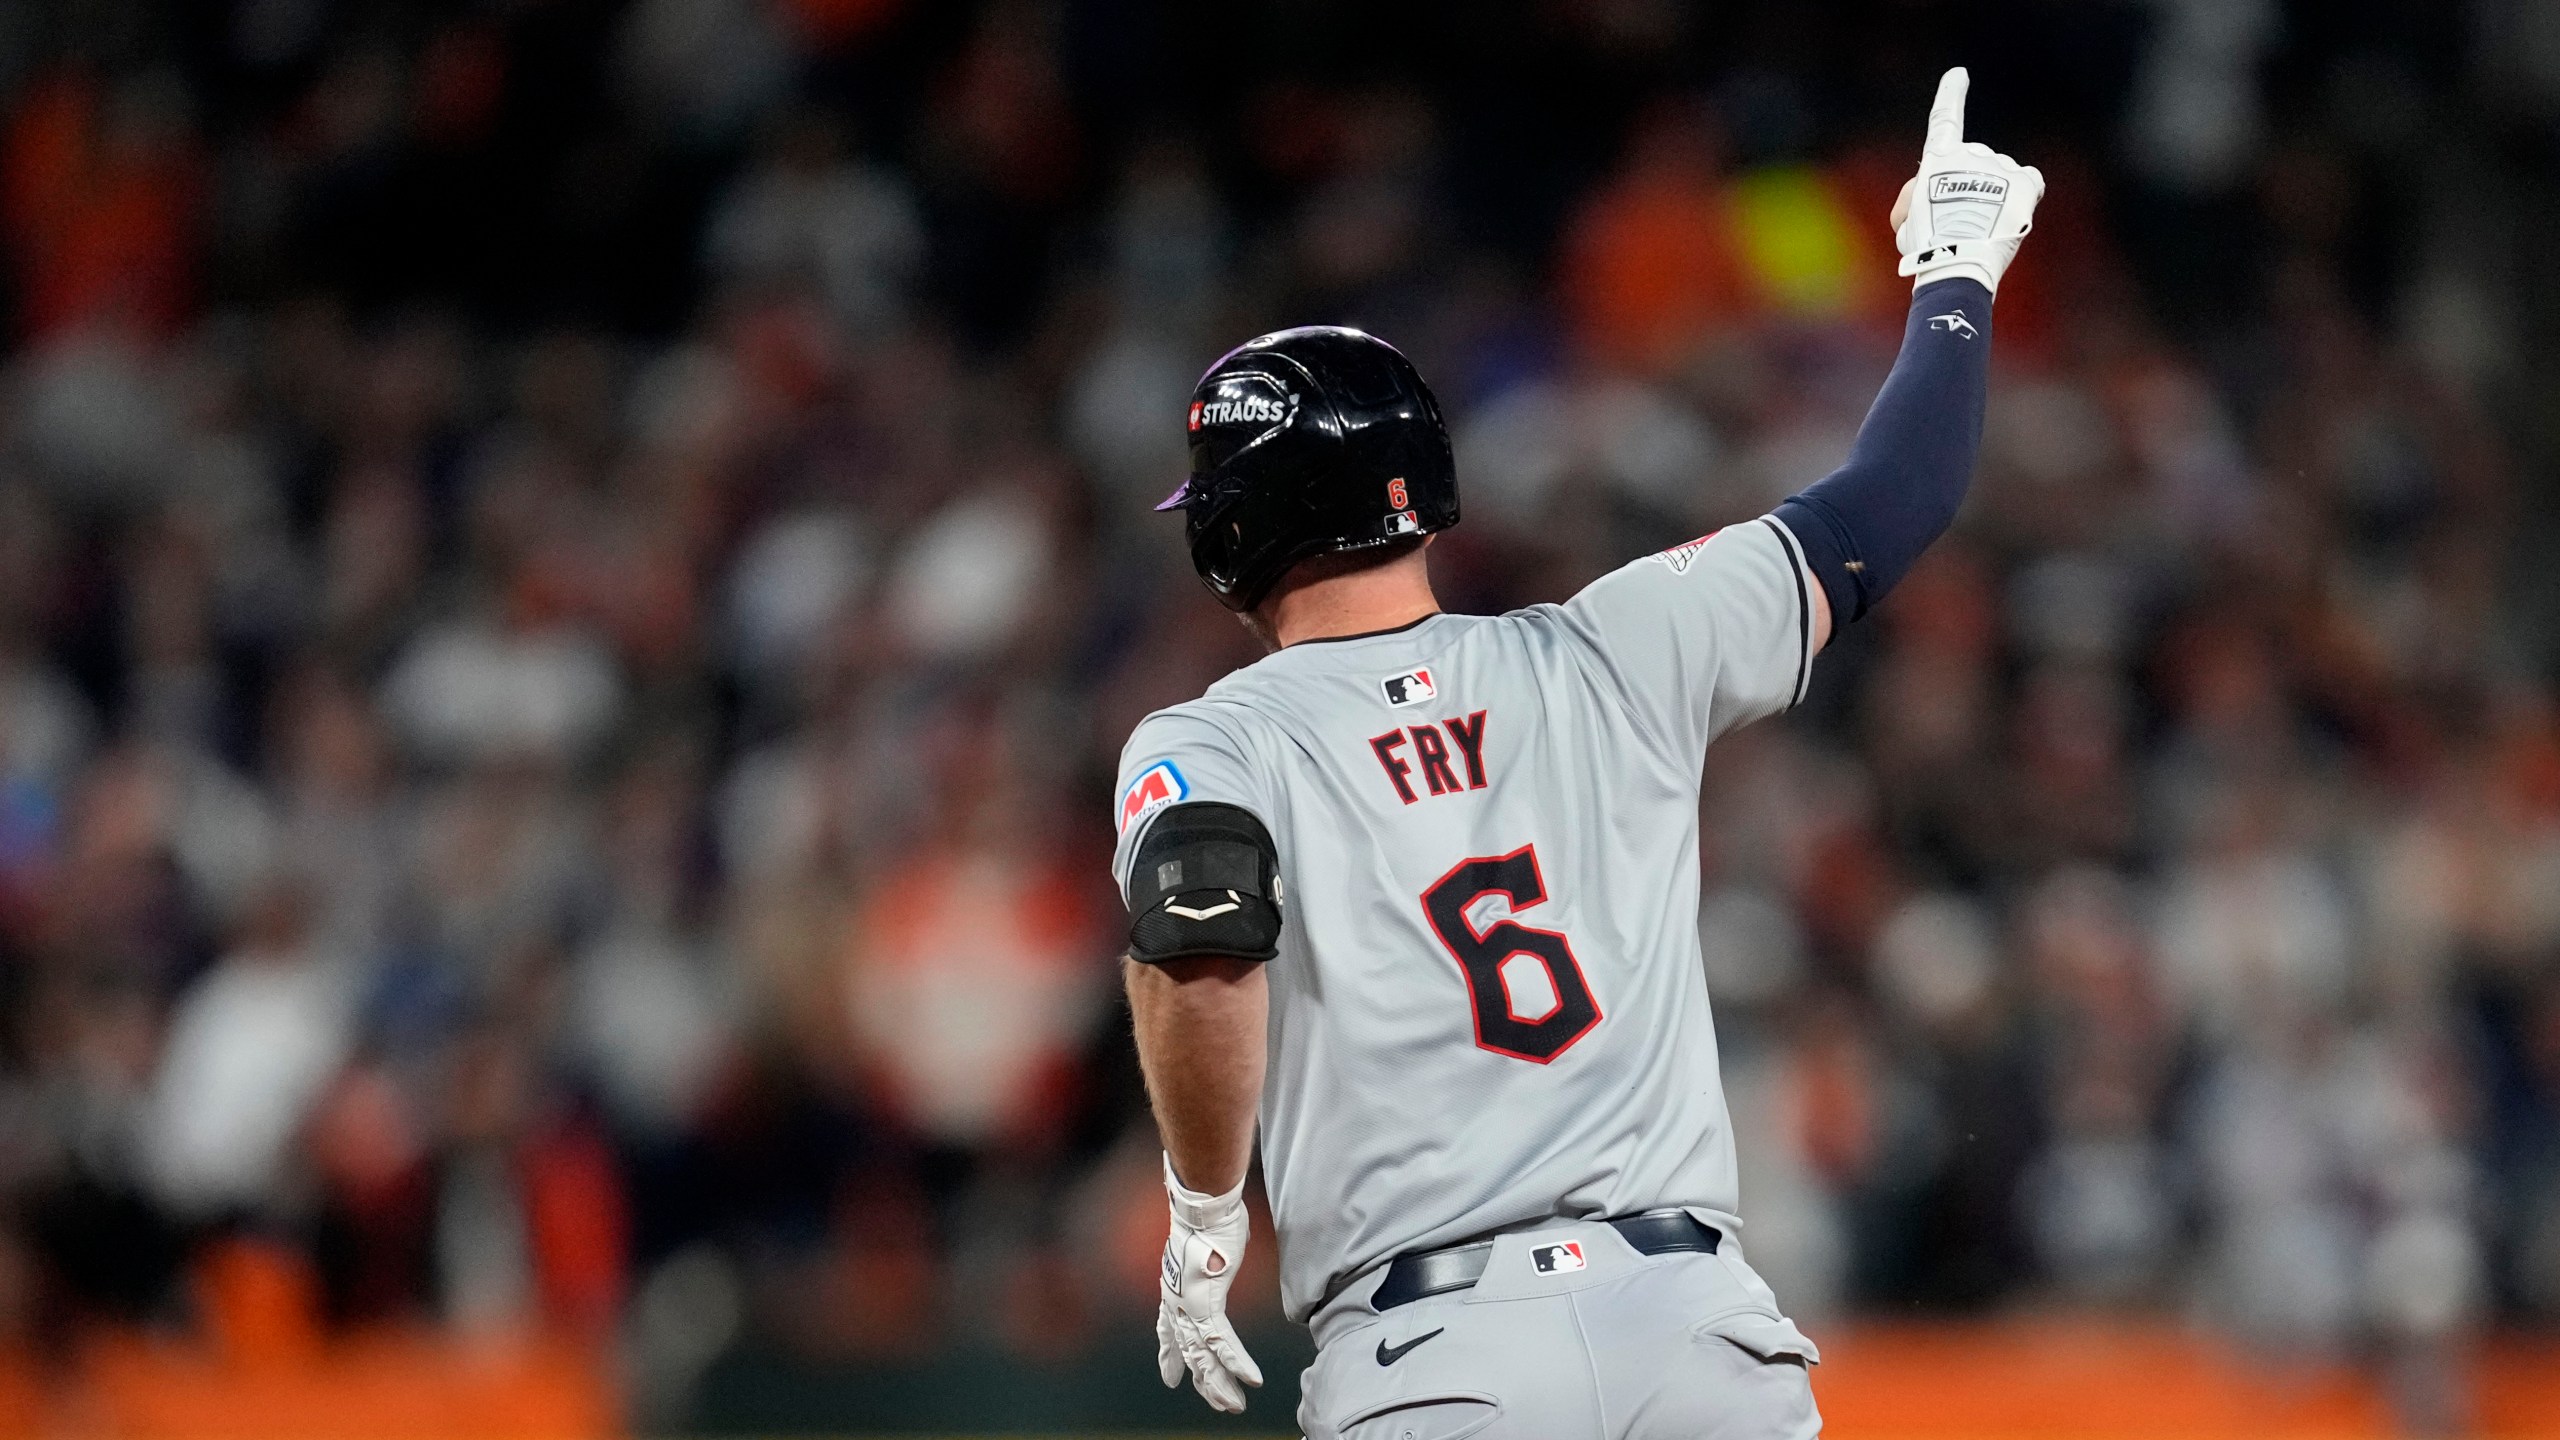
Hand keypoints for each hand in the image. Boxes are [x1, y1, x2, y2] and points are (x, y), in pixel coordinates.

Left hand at [1155, 1154, 1263, 1412]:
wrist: (1202, 1208)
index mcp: (1174, 1289)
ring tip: (1233, 1405)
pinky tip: (1251, 1380)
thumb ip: (1214, 1260)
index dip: (1170, 1356)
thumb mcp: (1208, 1247)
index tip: (1169, 1377)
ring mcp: (1188, 1307)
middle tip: (1216, 1402)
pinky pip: (1222, 1343)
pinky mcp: (1206, 1306)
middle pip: (1189, 1352)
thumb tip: (1224, 1249)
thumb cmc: (1209, 1219)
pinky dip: (1237, 1363)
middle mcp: (1176, 1303)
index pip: (1168, 1330)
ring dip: (1220, 1384)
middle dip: (1202, 1381)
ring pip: (1203, 1357)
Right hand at [1891, 68, 2043, 294]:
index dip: (1951, 95)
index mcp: (1938, 159)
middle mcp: (1971, 153)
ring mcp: (2001, 166)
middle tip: (1957, 225)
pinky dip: (2024, 196)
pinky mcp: (2026, 183)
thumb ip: (1924, 199)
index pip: (1945, 118)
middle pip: (1972, 165)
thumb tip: (1946, 197)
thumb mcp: (1908, 221)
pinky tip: (2012, 214)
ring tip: (1981, 232)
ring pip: (2000, 178)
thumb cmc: (1927, 248)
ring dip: (1993, 199)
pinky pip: (2030, 183)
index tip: (1958, 75)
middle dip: (1966, 189)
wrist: (1957, 261)